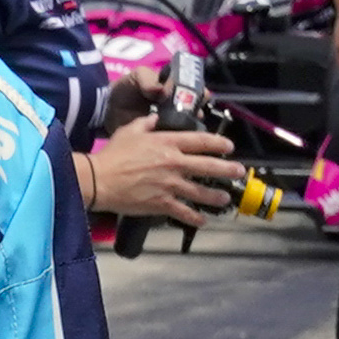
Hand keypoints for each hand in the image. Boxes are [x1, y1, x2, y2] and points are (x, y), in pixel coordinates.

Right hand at [83, 122, 238, 223]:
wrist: (99, 179)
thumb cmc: (113, 154)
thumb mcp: (129, 130)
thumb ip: (146, 123)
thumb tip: (154, 118)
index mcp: (167, 143)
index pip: (200, 141)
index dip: (218, 143)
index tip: (229, 146)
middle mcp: (173, 163)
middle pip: (208, 166)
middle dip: (227, 169)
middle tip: (239, 171)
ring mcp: (169, 185)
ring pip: (200, 192)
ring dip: (216, 196)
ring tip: (225, 198)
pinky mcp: (161, 203)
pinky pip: (184, 212)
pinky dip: (194, 217)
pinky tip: (202, 220)